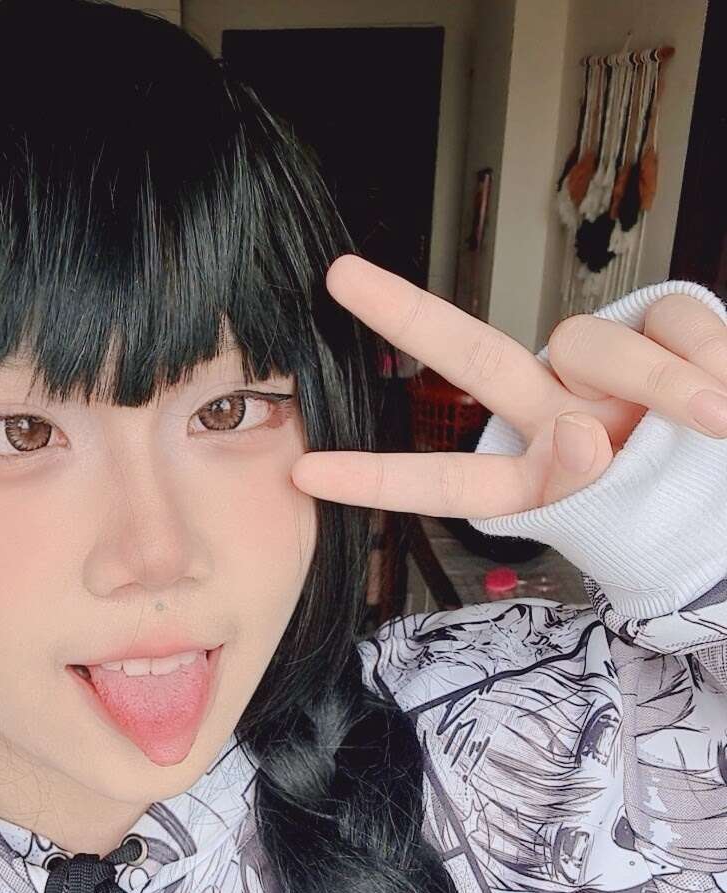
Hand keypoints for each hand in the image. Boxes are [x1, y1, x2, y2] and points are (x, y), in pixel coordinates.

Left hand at [291, 255, 726, 518]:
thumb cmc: (688, 515)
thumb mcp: (626, 519)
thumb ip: (585, 483)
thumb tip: (576, 435)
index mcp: (535, 477)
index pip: (446, 479)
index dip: (378, 479)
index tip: (304, 474)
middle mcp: (556, 411)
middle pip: (472, 355)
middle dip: (407, 316)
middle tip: (339, 277)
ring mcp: (604, 369)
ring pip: (593, 343)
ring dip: (658, 383)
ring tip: (713, 422)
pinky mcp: (663, 325)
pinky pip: (671, 323)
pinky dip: (703, 360)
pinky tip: (725, 393)